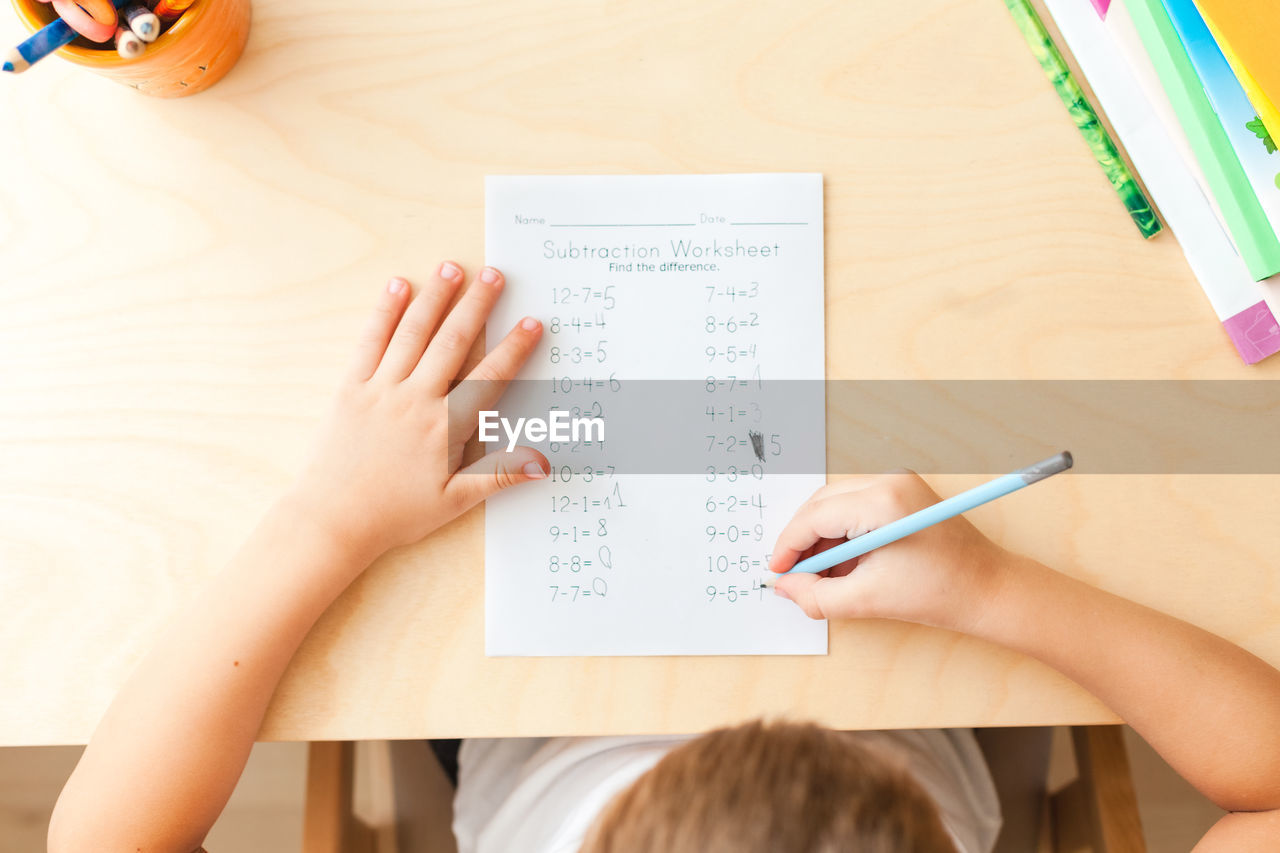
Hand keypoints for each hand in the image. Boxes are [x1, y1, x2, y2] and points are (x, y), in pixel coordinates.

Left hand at [286, 262, 546, 562]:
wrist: (331, 519)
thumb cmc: (393, 514)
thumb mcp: (454, 501)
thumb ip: (499, 476)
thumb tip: (543, 463)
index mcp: (444, 427)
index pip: (488, 378)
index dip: (513, 349)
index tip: (531, 323)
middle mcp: (415, 399)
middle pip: (452, 342)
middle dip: (476, 306)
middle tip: (495, 275)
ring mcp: (381, 389)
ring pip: (413, 333)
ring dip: (435, 298)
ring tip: (452, 267)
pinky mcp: (351, 388)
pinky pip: (370, 342)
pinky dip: (385, 312)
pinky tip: (398, 287)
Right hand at [768, 472, 1014, 631]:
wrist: (990, 590)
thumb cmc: (941, 593)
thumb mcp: (868, 600)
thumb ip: (817, 596)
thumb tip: (785, 587)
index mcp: (883, 501)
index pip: (815, 517)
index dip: (788, 546)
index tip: (776, 572)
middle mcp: (889, 482)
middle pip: (822, 504)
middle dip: (803, 541)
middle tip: (793, 576)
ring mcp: (899, 484)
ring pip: (837, 505)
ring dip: (822, 540)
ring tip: (821, 577)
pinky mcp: (904, 494)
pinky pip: (857, 508)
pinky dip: (843, 535)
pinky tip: (844, 567)